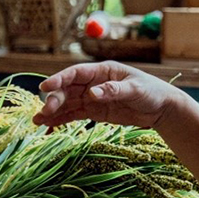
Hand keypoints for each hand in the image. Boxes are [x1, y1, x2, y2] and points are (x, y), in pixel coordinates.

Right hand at [33, 61, 186, 129]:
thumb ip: (113, 90)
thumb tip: (92, 93)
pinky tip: (48, 127)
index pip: (76, 73)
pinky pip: (74, 115)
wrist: (161, 108)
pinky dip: (61, 120)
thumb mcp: (135, 90)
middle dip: (55, 99)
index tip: (45, 87)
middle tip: (44, 111)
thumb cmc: (151, 92)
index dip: (59, 79)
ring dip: (52, 111)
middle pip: (68, 89)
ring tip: (37, 121)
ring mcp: (92, 97)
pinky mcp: (94, 111)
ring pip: (68, 103)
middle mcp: (93, 82)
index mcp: (102, 70)